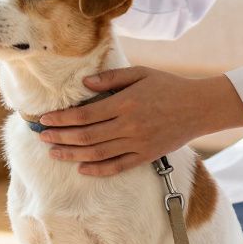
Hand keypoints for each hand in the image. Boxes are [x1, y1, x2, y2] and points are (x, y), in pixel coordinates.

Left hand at [36, 68, 242, 176]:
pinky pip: (118, 167)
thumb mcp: (140, 73)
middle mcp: (129, 126)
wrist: (200, 108)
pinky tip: (81, 169)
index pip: (84, 115)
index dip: (61, 119)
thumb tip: (84, 84)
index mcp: (125, 103)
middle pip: (86, 136)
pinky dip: (98, 170)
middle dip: (60, 137)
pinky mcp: (146, 156)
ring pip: (98, 154)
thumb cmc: (168, 86)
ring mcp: (138, 143)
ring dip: (72, 155)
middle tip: (42, 137)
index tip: (45, 119)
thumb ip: (111, 77)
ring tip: (54, 153)